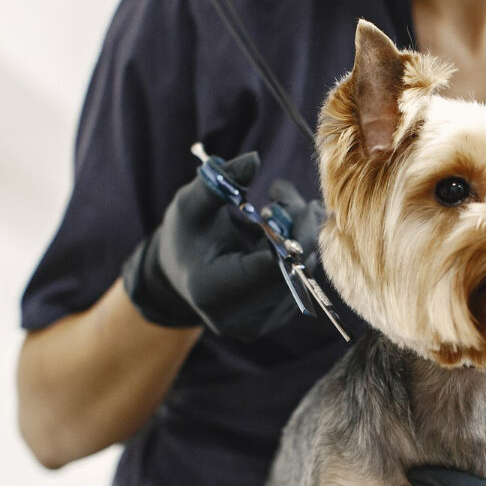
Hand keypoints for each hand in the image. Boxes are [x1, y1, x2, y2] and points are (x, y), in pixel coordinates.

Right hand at [121, 152, 325, 340]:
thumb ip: (219, 182)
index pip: (270, 268)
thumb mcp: (191, 204)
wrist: (184, 275)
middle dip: (298, 227)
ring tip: (280, 205)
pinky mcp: (276, 320)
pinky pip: (301, 281)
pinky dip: (298, 251)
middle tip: (286, 194)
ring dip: (301, 235)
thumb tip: (253, 160)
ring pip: (302, 274)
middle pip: (292, 271)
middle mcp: (239, 319)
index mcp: (213, 291)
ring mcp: (260, 324)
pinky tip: (280, 230)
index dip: (292, 233)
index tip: (292, 199)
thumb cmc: (186, 236)